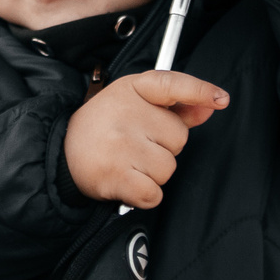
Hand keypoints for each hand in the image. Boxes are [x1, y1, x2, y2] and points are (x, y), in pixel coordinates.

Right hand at [64, 70, 228, 208]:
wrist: (60, 152)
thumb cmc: (105, 127)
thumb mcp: (136, 105)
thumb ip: (177, 106)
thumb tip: (212, 105)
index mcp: (133, 88)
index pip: (172, 84)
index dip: (199, 91)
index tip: (220, 99)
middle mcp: (125, 112)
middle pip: (178, 139)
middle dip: (163, 148)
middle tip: (134, 145)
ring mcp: (120, 143)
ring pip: (168, 169)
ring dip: (153, 174)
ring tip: (128, 163)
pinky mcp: (114, 174)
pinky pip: (154, 193)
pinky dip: (145, 195)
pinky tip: (128, 183)